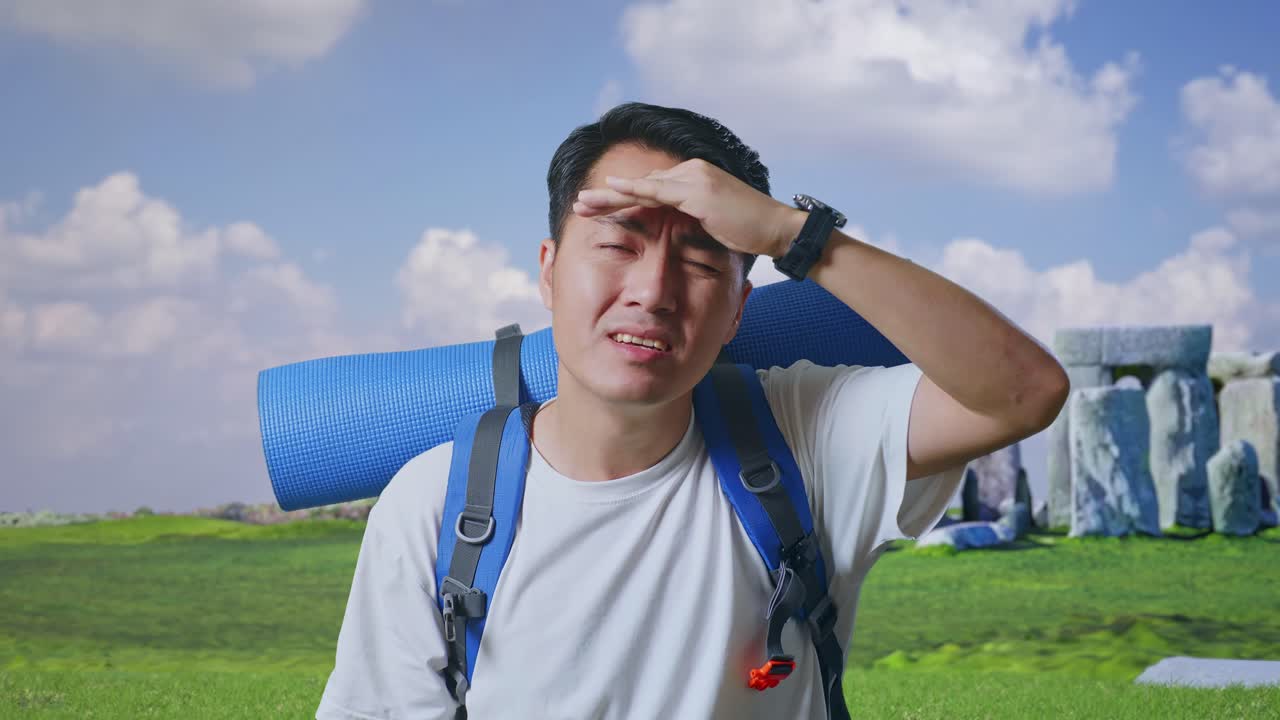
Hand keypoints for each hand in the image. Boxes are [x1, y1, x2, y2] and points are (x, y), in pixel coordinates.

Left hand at [573, 158, 798, 258]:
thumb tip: (674, 235)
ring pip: (642, 188)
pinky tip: (611, 190)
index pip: (651, 190)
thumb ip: (692, 223)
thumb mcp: (714, 226)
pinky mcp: (696, 191)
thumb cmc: (750, 233)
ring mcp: (693, 179)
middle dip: (608, 197)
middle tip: (579, 205)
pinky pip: (657, 192)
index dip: (623, 199)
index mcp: (694, 180)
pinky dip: (632, 191)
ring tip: (582, 204)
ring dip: (610, 196)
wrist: (777, 230)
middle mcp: (691, 172)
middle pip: (641, 186)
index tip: (598, 210)